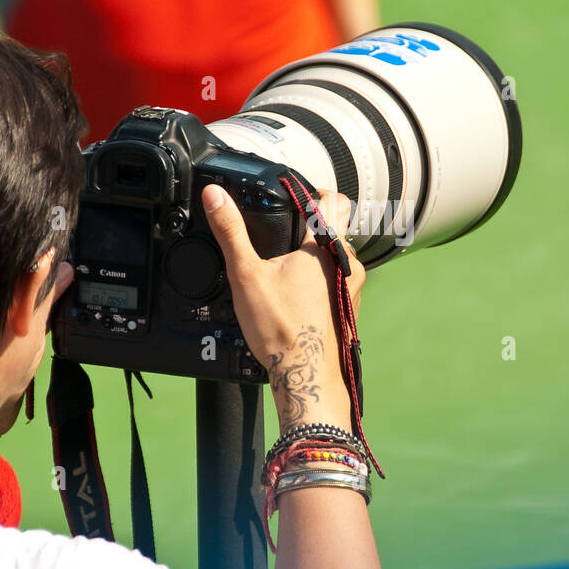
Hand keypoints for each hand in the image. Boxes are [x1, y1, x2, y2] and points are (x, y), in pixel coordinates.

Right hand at [201, 184, 363, 429]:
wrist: (305, 376)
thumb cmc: (282, 330)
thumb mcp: (246, 275)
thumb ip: (231, 232)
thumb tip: (216, 196)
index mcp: (326, 247)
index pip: (332, 200)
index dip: (313, 192)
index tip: (293, 197)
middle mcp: (347, 264)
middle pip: (334, 227)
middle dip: (310, 225)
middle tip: (282, 233)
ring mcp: (352, 286)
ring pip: (336, 254)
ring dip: (315, 254)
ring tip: (286, 266)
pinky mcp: (349, 305)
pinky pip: (337, 279)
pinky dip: (320, 278)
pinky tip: (297, 293)